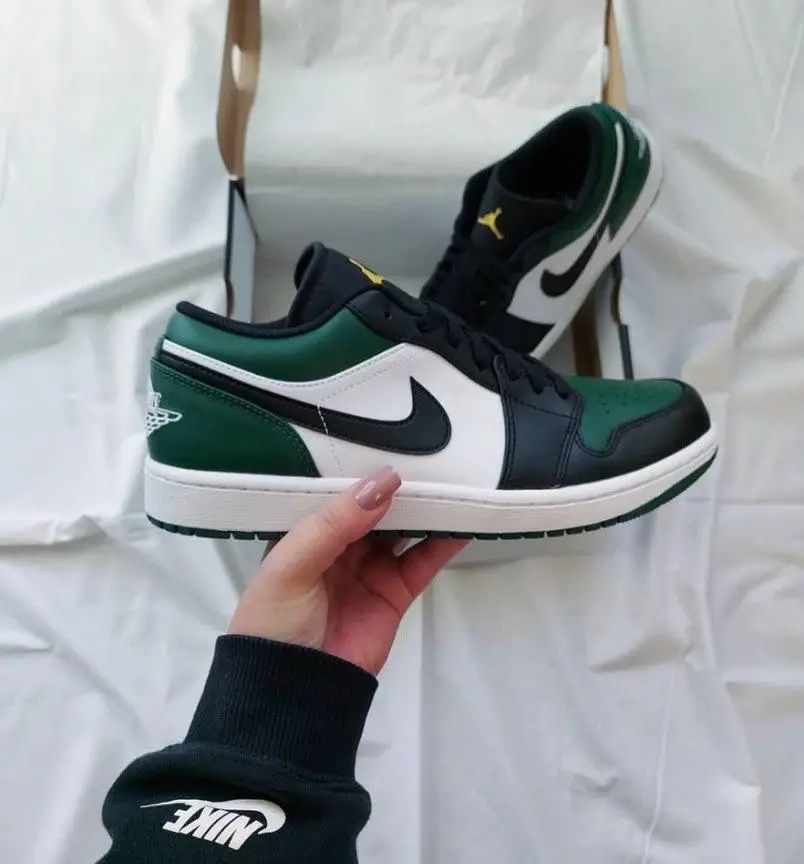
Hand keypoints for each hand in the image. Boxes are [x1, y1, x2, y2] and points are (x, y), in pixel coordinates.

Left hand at [228, 467, 467, 674]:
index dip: (361, 469)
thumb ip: (334, 523)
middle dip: (399, 486)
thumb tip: (385, 482)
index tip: (392, 440)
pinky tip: (463, 519)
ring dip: (425, 508)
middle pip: (375, 508)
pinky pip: (423, 561)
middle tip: (430, 455)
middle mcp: (338, 547)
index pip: (337, 493)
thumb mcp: (291, 565)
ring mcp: (369, 569)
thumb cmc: (275, 621)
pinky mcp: (395, 593)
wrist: (293, 694)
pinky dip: (444, 541)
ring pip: (403, 529)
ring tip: (453, 480)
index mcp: (305, 533)